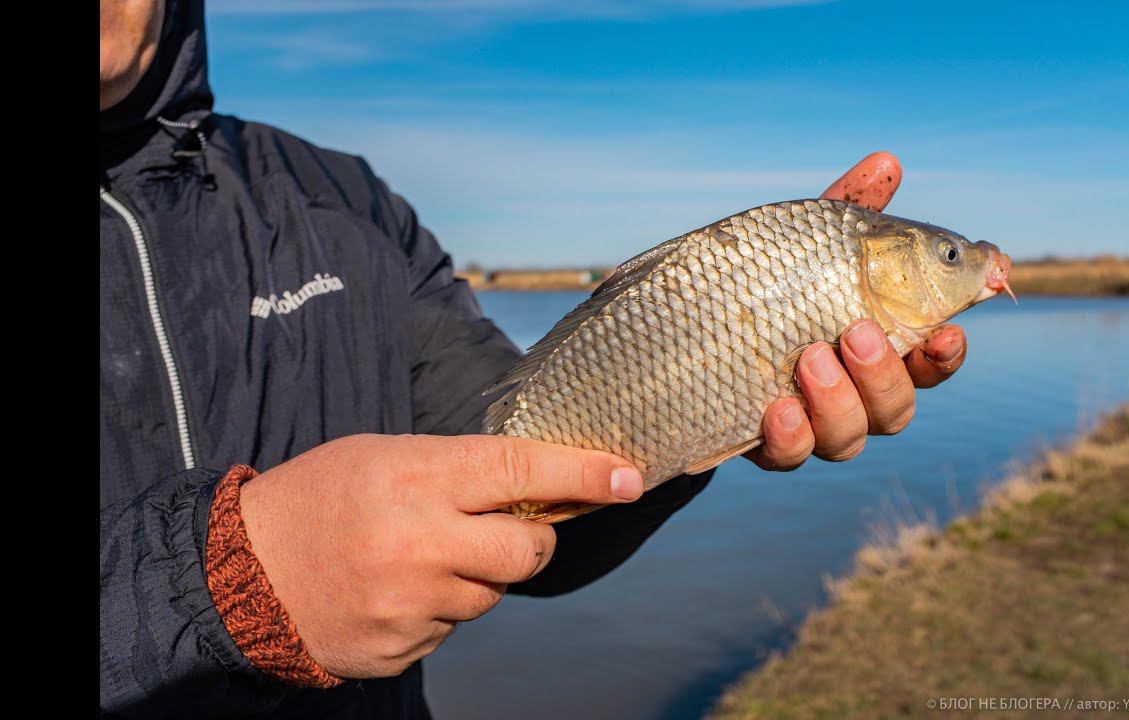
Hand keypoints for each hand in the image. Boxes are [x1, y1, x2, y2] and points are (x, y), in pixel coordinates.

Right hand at [238, 433, 642, 678]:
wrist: (240, 572)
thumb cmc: (319, 497)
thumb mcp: (384, 454)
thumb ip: (457, 468)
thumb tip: (534, 484)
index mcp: (418, 478)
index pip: (523, 470)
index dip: (585, 472)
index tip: (628, 478)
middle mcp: (421, 542)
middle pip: (528, 551)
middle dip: (531, 540)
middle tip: (506, 528)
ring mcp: (411, 602)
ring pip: (490, 595)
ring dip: (474, 576)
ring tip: (420, 557)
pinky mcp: (401, 647)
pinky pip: (451, 628)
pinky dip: (437, 608)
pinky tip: (395, 590)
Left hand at [744, 152, 967, 470]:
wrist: (690, 332)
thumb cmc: (769, 283)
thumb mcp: (803, 244)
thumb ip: (849, 211)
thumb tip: (887, 163)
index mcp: (880, 348)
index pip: (931, 362)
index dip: (946, 355)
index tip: (947, 333)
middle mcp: (854, 395)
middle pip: (896, 408)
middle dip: (883, 374)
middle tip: (856, 333)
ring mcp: (812, 424)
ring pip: (850, 439)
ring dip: (839, 401)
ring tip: (810, 358)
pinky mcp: (766, 444)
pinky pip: (788, 457)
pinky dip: (790, 438)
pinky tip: (777, 409)